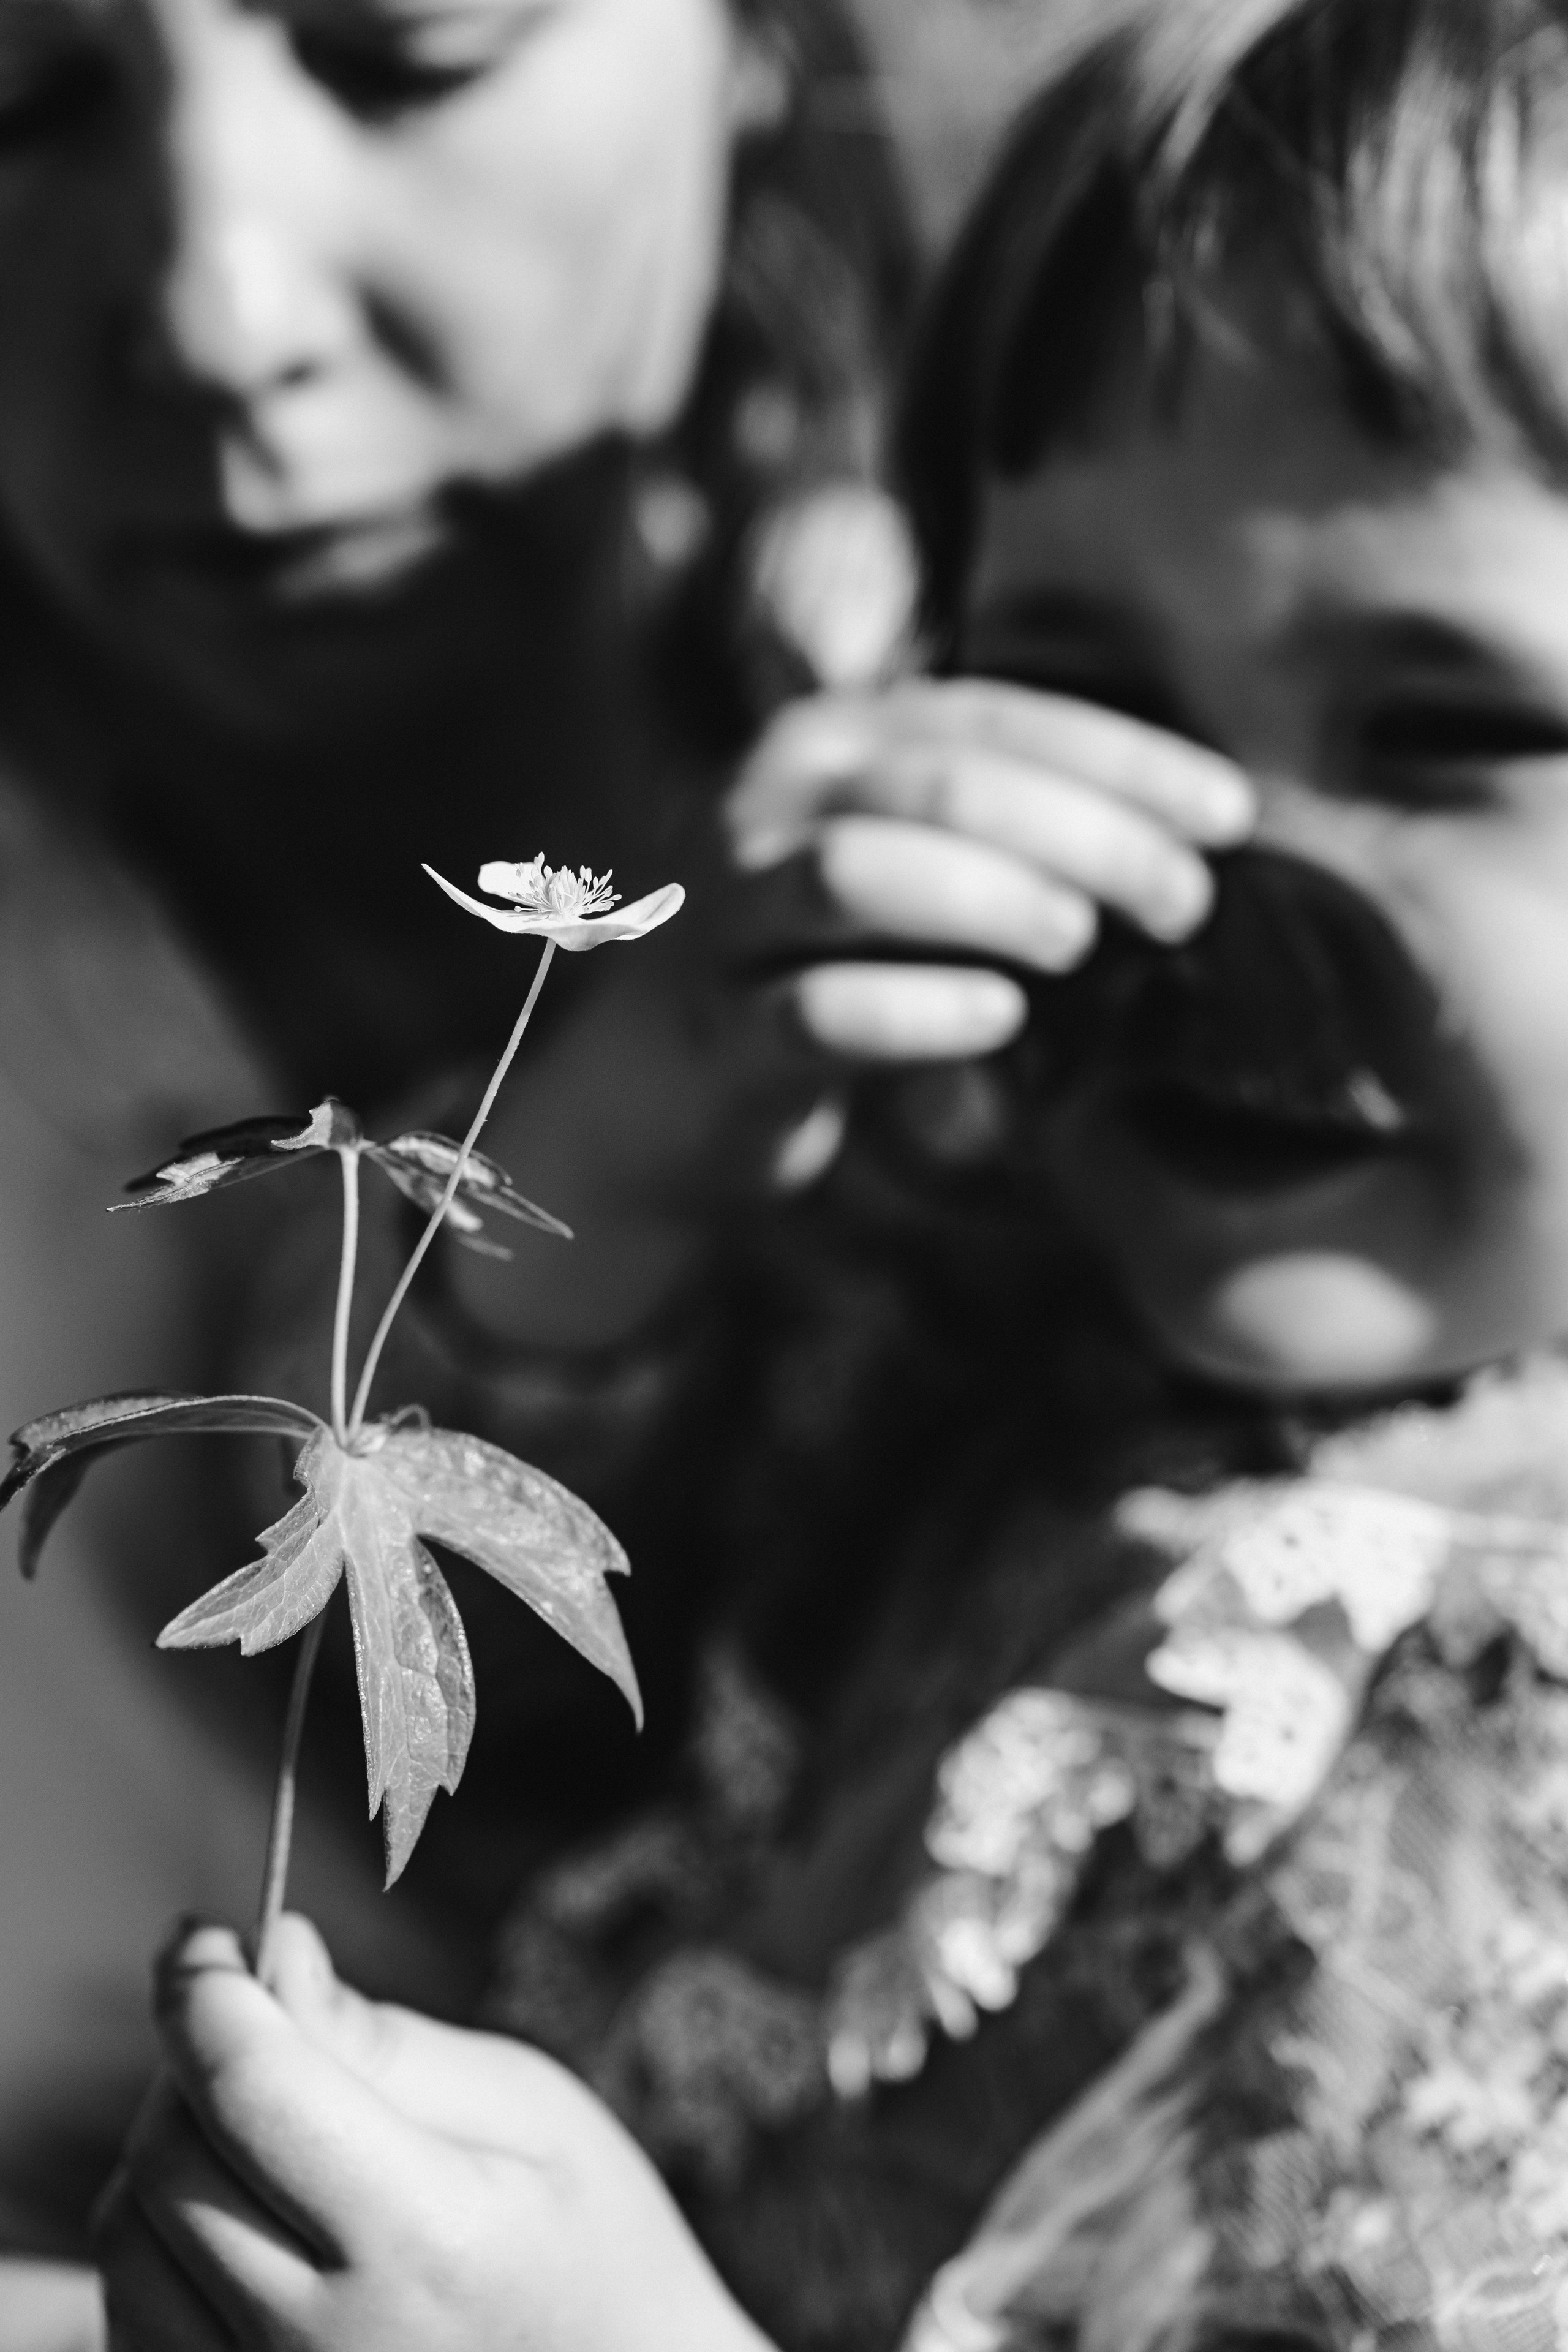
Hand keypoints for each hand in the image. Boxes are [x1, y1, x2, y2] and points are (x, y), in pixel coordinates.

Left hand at [95, 1917, 770, 2351]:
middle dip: (187, 2056)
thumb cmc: (593, 2246)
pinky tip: (235, 2206)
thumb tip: (272, 1954)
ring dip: (165, 2150)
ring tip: (252, 2112)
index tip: (206, 1937)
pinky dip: (159, 2244)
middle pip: (169, 2163)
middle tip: (244, 2009)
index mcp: (426, 2244)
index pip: (252, 2090)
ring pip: (126, 2246)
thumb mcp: (529, 2108)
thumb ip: (382, 2041)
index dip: (204, 1992)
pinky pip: (133, 2324)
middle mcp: (327, 2348)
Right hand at [725, 678, 1252, 1060]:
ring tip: (1082, 946)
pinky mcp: (717, 1029)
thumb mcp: (897, 869)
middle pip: (943, 785)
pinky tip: (998, 1021)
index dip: (1124, 759)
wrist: (653, 1096)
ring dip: (994, 901)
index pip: (994, 717)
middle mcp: (766, 804)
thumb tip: (1182, 843)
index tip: (1233, 817)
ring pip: (862, 872)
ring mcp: (729, 915)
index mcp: (830, 743)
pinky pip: (817, 1007)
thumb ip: (998, 832)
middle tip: (1183, 904)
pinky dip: (919, 1010)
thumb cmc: (813, 970)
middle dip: (1087, 836)